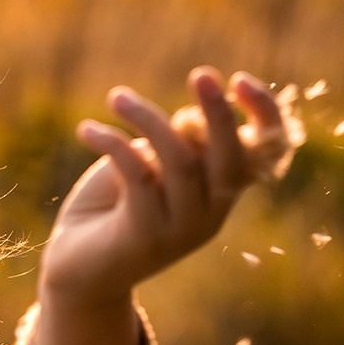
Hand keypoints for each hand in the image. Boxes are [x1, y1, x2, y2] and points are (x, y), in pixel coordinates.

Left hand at [39, 66, 284, 309]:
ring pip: (180, 161)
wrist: (78, 270)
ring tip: (117, 97)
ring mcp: (182, 229)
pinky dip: (112, 143)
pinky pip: (137, 175)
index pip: (265, 153)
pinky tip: (86, 130)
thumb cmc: (114, 207)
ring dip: (148, 119)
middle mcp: (211, 212)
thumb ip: (177, 144)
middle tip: (202, 74)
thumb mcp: (151, 166)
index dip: (265, 116)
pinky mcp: (145, 237)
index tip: (241, 79)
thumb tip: (193, 118)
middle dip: (219, 113)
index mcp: (221, 190)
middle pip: (229, 158)